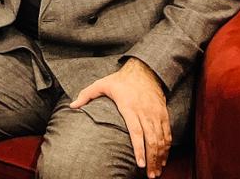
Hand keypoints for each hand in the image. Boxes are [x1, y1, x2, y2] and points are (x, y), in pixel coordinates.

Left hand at [70, 58, 170, 177]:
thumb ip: (86, 95)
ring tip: (156, 172)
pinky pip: (167, 134)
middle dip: (152, 159)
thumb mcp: (101, 84)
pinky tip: (163, 159)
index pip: (136, 131)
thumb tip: (72, 106)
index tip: (140, 164)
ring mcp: (156, 114)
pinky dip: (167, 149)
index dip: (139, 149)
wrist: (145, 71)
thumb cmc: (120, 80)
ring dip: (160, 157)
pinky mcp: (163, 114)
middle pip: (151, 140)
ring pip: (161, 139)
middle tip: (150, 175)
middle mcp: (145, 112)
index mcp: (129, 106)